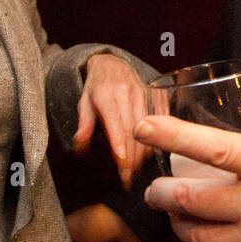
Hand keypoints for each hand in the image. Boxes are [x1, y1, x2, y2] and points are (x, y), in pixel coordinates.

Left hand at [75, 53, 149, 187]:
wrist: (113, 62)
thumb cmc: (97, 86)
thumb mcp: (84, 102)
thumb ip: (84, 125)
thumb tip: (79, 148)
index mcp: (107, 95)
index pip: (116, 123)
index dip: (120, 145)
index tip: (122, 165)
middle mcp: (127, 93)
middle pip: (134, 130)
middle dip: (132, 158)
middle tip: (127, 179)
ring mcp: (144, 94)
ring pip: (149, 128)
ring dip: (144, 152)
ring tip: (136, 171)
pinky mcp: (156, 95)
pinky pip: (161, 120)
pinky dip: (157, 138)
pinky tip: (150, 154)